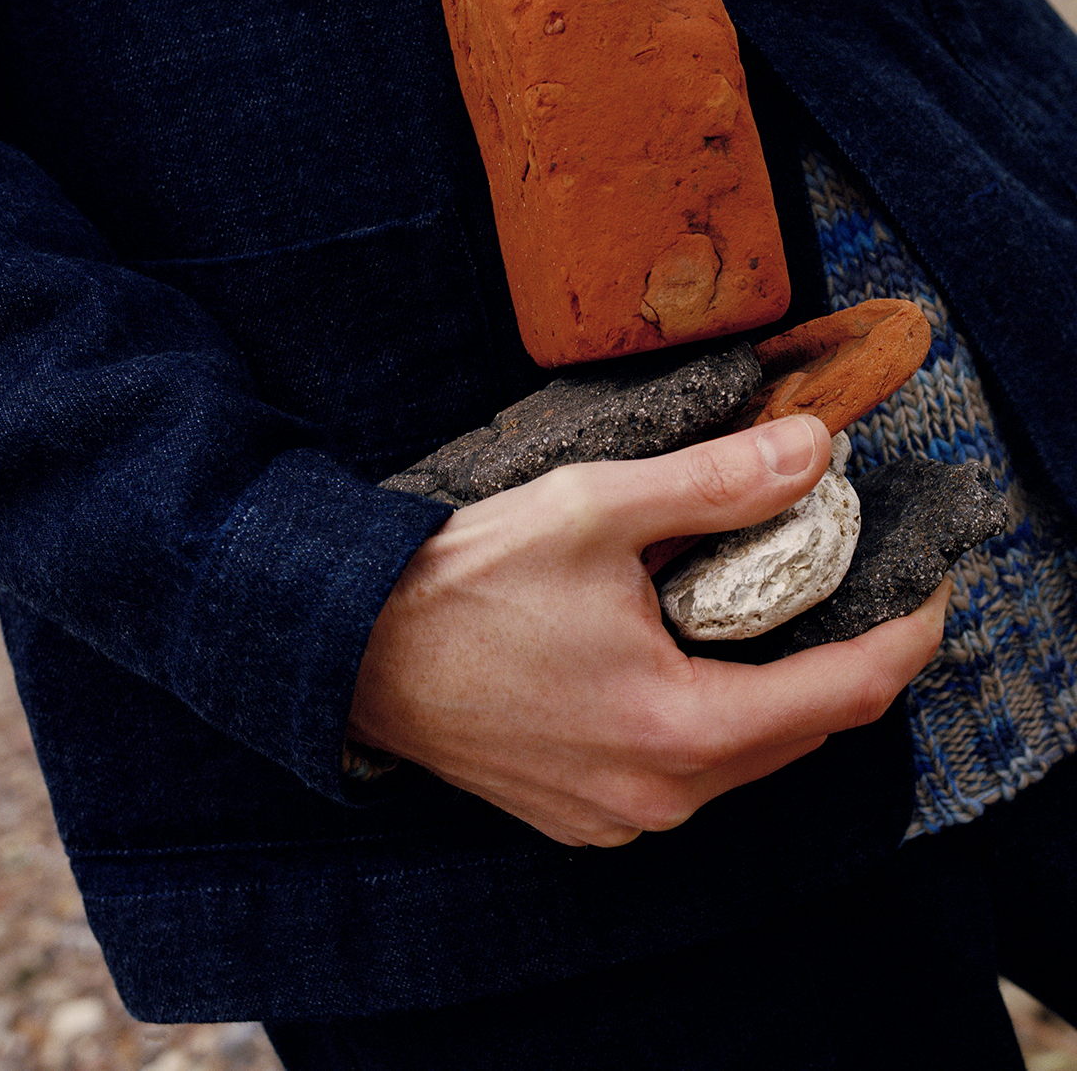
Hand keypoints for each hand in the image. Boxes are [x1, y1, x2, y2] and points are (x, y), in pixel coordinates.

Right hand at [347, 414, 948, 846]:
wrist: (341, 646)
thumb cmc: (454, 581)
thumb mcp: (591, 510)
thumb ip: (713, 484)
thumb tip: (809, 452)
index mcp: (678, 725)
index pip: (847, 691)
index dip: (906, 634)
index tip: (927, 586)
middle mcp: (659, 793)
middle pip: (802, 730)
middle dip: (836, 654)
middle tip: (834, 576)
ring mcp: (617, 815)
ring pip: (742, 756)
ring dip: (763, 687)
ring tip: (746, 607)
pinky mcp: (579, 816)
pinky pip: (681, 774)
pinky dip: (700, 718)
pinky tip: (669, 657)